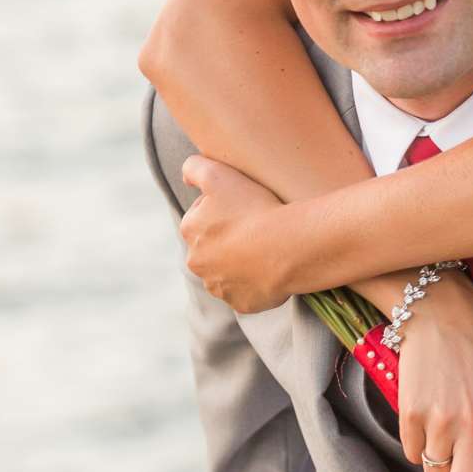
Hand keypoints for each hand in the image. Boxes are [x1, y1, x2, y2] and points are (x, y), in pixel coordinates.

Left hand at [180, 155, 288, 311]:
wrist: (286, 248)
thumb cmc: (253, 209)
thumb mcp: (218, 174)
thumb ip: (194, 167)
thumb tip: (186, 175)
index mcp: (189, 232)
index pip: (202, 215)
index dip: (224, 207)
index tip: (244, 206)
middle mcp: (198, 263)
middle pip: (212, 246)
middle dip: (228, 238)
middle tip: (255, 227)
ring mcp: (219, 287)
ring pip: (227, 271)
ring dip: (240, 262)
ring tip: (265, 248)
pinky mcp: (241, 304)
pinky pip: (246, 292)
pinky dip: (255, 283)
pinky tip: (270, 269)